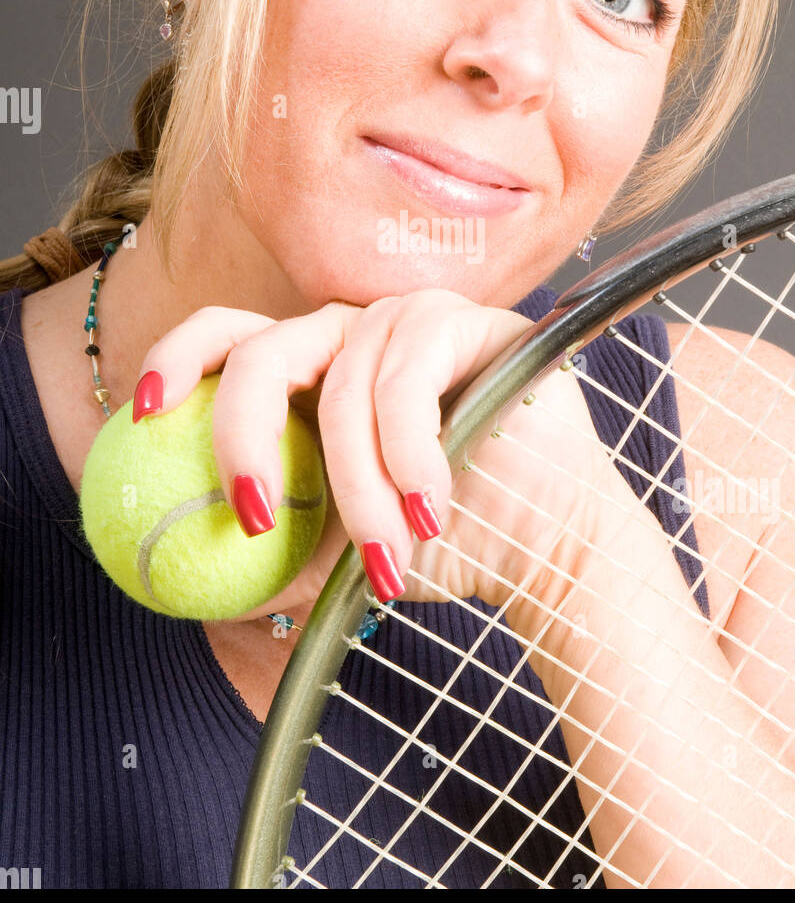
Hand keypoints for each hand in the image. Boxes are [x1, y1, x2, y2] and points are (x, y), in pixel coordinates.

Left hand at [131, 290, 606, 615]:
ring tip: (390, 553)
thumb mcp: (334, 558)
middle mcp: (352, 335)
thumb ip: (267, 554)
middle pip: (264, 348)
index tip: (143, 414)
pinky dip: (409, 452)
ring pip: (343, 387)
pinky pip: (409, 377)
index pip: (227, 337)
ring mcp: (410, 321)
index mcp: (312, 372)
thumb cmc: (441, 547)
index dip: (176, 358)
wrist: (544, 552)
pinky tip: (433, 506)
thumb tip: (172, 581)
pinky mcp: (469, 322)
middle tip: (251, 514)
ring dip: (359, 486)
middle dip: (245, 433)